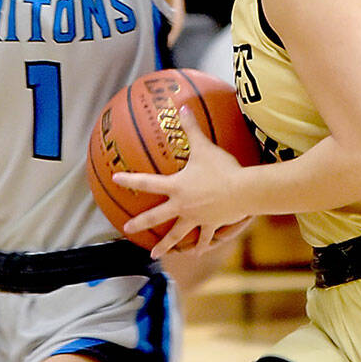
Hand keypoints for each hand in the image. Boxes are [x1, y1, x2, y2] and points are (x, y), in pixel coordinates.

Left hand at [114, 107, 252, 255]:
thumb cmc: (222, 169)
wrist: (243, 191)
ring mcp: (196, 218)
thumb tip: (182, 106)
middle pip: (156, 217)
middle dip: (140, 223)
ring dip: (165, 245)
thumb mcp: (205, 147)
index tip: (117, 179)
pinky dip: (200, 245)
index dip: (130, 179)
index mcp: (176, 187)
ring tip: (154, 255)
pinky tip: (195, 252)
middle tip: (126, 229)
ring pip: (177, 234)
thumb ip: (191, 128)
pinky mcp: (210, 224)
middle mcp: (182, 205)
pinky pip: (204, 238)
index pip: (148, 182)